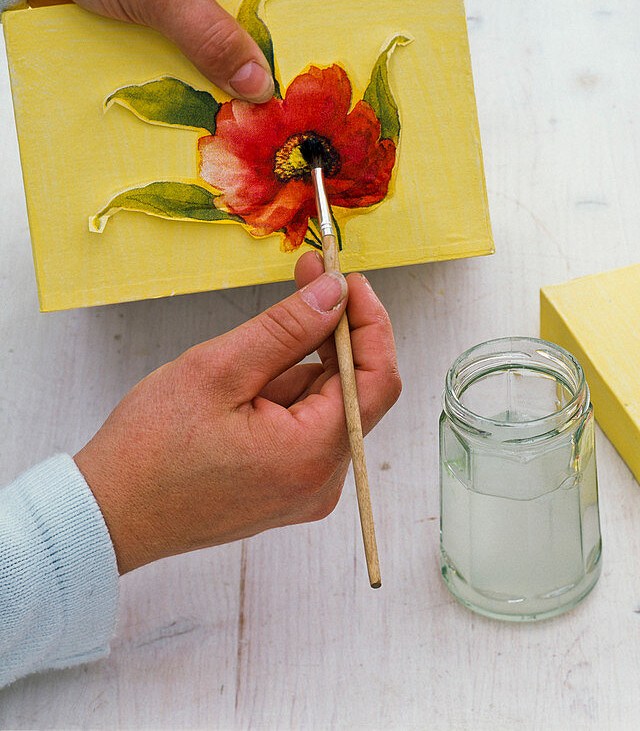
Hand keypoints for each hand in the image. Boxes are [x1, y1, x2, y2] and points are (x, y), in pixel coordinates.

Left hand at [0, 0, 288, 101]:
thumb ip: (213, 39)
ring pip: (220, 28)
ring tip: (207, 91)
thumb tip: (259, 85)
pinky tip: (181, 77)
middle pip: (250, 12)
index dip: (274, 39)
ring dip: (209, 60)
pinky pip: (191, 31)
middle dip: (239, 54)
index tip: (271, 87)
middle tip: (238, 98)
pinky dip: (185, 56)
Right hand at [73, 252, 400, 573]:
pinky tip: (245, 384)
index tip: (346, 279)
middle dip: (336, 330)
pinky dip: (290, 391)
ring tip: (248, 348)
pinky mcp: (290, 487)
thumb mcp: (218, 370)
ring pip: (330, 403)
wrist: (107, 516)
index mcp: (313, 455)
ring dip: (306, 361)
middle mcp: (323, 480)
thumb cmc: (149, 452)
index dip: (371, 322)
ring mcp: (308, 488)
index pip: (378, 378)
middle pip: (358, 389)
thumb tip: (335, 294)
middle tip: (309, 277)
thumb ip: (287, 328)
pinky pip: (309, 425)